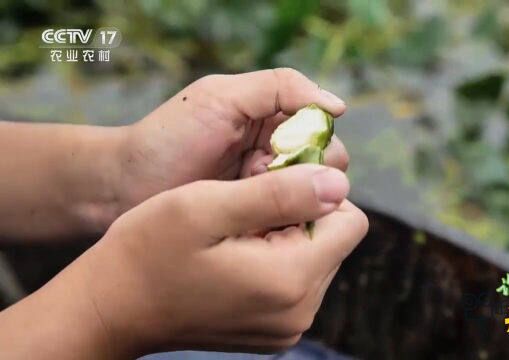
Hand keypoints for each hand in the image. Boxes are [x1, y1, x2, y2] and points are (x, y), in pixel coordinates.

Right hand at [6, 164, 366, 357]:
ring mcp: (288, 326)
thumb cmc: (148, 251)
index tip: (269, 183)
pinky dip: (276, 258)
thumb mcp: (207, 207)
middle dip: (301, 212)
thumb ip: (279, 194)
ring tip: (236, 232)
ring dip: (287, 234)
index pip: (350, 218)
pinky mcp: (274, 330)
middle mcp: (300, 311)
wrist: (111, 307)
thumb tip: (338, 182)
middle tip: (245, 207)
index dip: (315, 190)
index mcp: (291, 280)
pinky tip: (234, 254)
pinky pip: (297, 280)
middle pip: (334, 237)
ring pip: (317, 256)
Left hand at [117, 68, 348, 212]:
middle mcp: (277, 153)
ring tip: (248, 195)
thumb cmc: (170, 137)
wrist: (125, 189)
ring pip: (313, 195)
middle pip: (326, 162)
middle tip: (260, 173)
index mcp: (272, 117)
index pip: (321, 126)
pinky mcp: (259, 221)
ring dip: (290, 196)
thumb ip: (279, 87)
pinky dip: (282, 219)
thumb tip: (337, 106)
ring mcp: (269, 189)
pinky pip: (291, 221)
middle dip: (302, 169)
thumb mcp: (222, 97)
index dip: (313, 138)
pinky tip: (256, 220)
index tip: (281, 148)